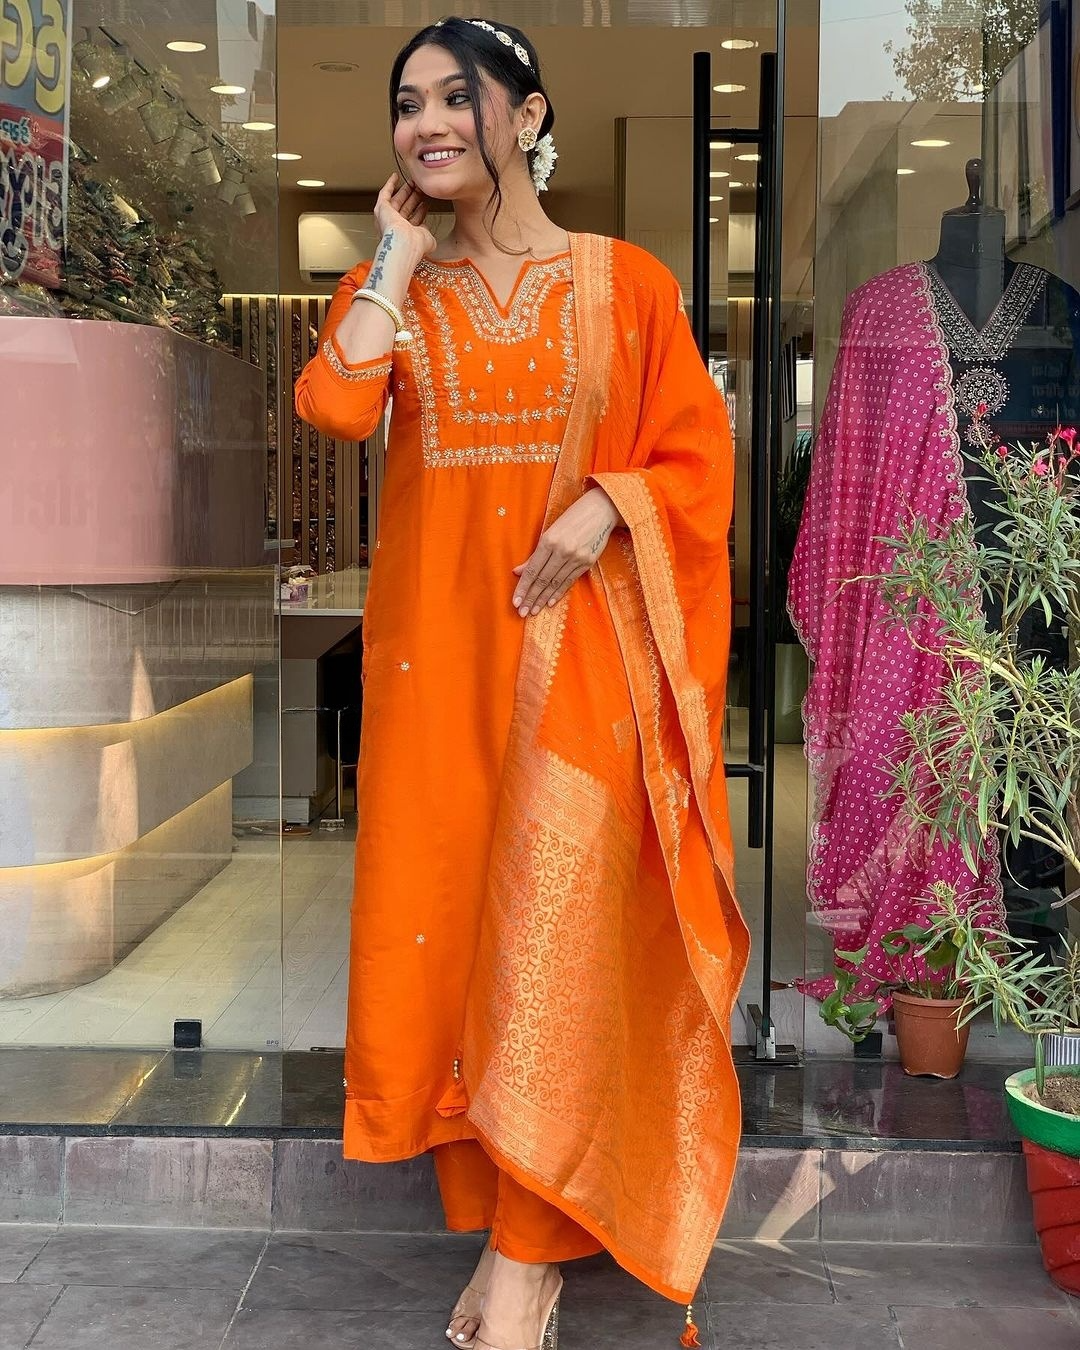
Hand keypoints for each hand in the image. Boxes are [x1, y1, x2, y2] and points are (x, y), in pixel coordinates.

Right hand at [373, 173, 436, 260]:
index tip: (427, 201)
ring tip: (413, 181)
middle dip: (414, 196)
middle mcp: (396, 227)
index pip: (414, 219)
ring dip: (405, 190)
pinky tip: (395, 176)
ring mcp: (388, 218)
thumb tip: (426, 231)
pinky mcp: (381, 209)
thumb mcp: (428, 239)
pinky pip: (384, 194)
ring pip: (397, 200)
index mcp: (407, 235)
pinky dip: (390, 184)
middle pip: (406, 207)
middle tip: (421, 188)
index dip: (421, 209)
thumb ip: (428, 233)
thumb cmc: (415, 245)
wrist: (405, 243)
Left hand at [512, 488, 622, 616]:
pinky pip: (569, 581)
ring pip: (556, 583)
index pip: (533, 569)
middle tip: (522, 613)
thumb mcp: (550, 531)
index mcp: (549, 540)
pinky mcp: (587, 562)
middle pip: (543, 580)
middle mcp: (562, 550)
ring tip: (533, 611)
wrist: (600, 511)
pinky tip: (550, 602)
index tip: (515, 601)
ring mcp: (576, 558)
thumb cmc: (571, 518)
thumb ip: (535, 554)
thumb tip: (518, 572)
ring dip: (543, 599)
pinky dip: (558, 593)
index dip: (523, 587)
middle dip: (531, 598)